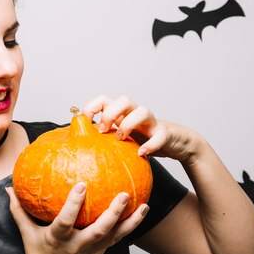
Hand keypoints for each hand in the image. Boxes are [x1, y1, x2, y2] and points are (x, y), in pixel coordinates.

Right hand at [6, 183, 148, 253]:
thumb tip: (8, 188)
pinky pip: (119, 238)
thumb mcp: (26, 233)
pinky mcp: (101, 253)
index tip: (81, 185)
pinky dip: (131, 225)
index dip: (74, 204)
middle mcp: (78, 245)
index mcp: (58, 238)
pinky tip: (142, 211)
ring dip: (130, 221)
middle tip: (124, 194)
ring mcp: (92, 251)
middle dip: (112, 213)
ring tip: (143, 204)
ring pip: (114, 236)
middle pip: (99, 230)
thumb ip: (18, 210)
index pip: (66, 221)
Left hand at [83, 95, 202, 163]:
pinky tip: (141, 153)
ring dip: (129, 123)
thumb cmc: (141, 141)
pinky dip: (151, 144)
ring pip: (143, 111)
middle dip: (110, 113)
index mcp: (121, 114)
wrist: (174, 143)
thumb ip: (103, 140)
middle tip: (103, 131)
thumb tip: (78, 148)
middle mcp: (135, 114)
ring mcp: (151, 123)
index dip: (92, 107)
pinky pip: (160, 135)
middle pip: (123, 99)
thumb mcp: (119, 140)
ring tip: (120, 139)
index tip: (85, 123)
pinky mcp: (164, 134)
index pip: (104, 100)